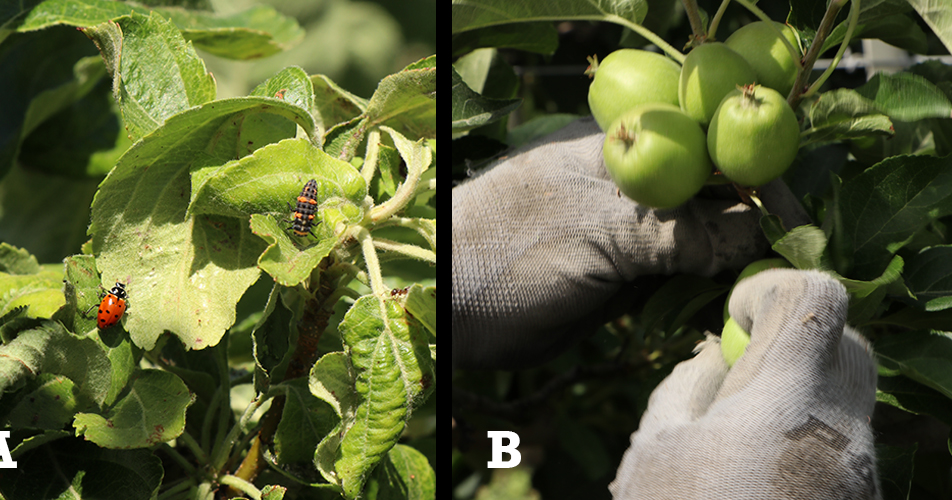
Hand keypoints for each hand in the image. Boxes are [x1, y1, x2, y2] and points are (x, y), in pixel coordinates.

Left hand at [452, 117, 808, 372]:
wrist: (448, 311)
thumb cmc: (508, 250)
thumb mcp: (601, 231)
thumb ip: (679, 231)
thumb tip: (757, 231)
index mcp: (621, 152)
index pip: (705, 150)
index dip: (752, 177)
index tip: (791, 215)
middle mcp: (629, 189)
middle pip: (708, 197)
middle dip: (750, 224)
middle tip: (795, 259)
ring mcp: (626, 235)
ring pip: (698, 242)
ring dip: (733, 265)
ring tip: (773, 288)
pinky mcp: (622, 280)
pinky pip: (679, 281)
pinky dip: (707, 294)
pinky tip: (733, 306)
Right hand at [609, 269, 878, 498]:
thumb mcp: (659, 450)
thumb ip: (687, 387)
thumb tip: (713, 357)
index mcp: (789, 398)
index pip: (817, 296)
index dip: (773, 288)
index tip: (737, 316)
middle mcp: (843, 426)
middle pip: (847, 341)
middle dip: (796, 335)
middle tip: (741, 370)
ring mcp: (860, 467)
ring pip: (849, 393)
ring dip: (800, 387)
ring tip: (740, 429)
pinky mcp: (861, 498)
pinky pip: (844, 438)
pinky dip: (807, 430)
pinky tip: (759, 468)